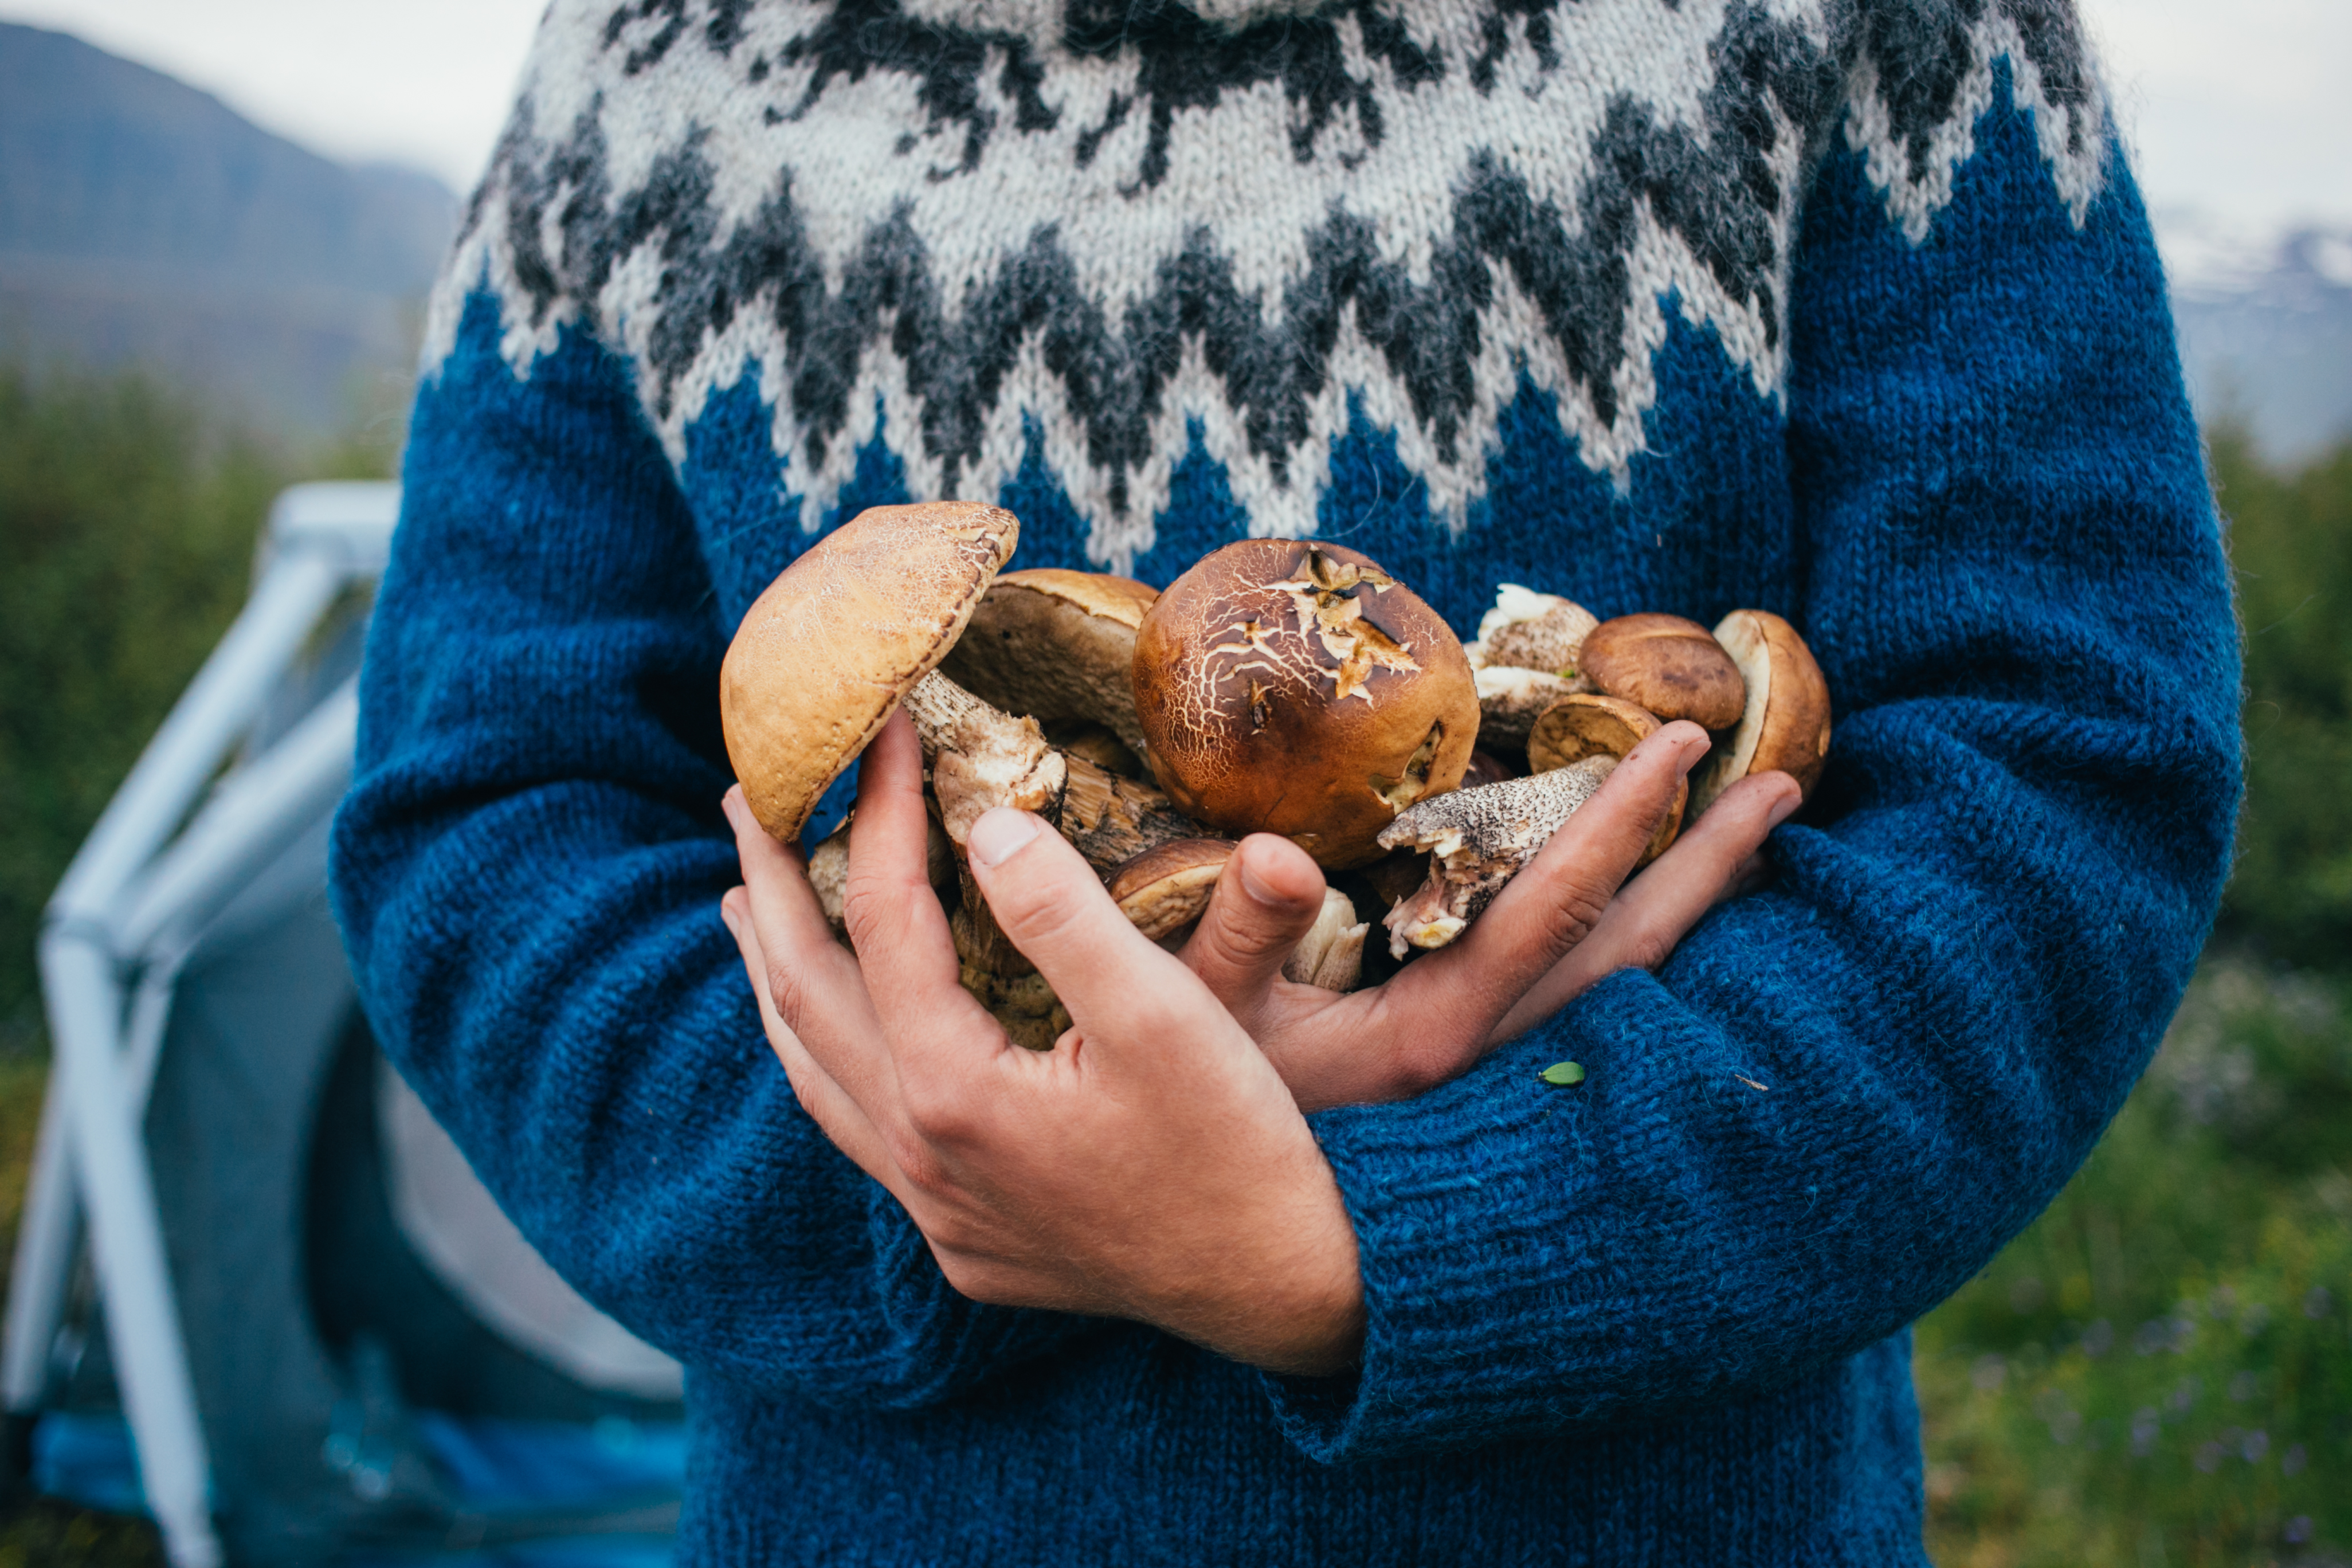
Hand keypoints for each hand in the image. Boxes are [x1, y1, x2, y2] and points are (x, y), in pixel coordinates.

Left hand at [719, 715, 1363, 1376]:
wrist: (1281, 1292)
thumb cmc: (1237, 1148)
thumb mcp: (1166, 1014)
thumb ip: (1063, 913)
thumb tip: (981, 821)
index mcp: (953, 1092)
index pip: (885, 917)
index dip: (879, 810)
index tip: (885, 728)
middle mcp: (917, 1155)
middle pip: (805, 992)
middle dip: (773, 883)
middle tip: (745, 795)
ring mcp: (932, 1207)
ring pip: (813, 1071)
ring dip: (776, 974)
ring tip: (746, 901)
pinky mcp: (962, 1237)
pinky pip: (856, 1126)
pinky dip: (825, 1053)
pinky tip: (835, 1030)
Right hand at [1175, 729, 1801, 1111]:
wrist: (1227, 1248)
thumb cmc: (1189, 1117)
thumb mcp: (1190, 1021)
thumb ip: (1238, 934)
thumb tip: (1277, 852)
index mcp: (1433, 1035)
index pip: (1551, 905)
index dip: (1620, 818)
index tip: (1680, 740)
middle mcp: (1488, 1066)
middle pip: (1628, 954)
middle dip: (1706, 865)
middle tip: (1783, 782)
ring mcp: (1497, 1088)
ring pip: (1628, 994)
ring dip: (1693, 916)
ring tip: (1755, 849)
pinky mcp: (1489, 1100)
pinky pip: (1599, 1021)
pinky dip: (1647, 967)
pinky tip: (1669, 936)